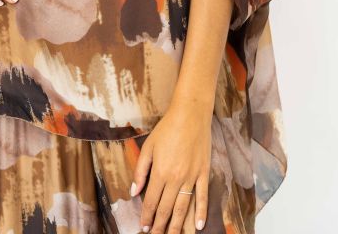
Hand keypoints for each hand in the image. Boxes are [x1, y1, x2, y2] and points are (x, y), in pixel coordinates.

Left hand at [130, 103, 212, 232]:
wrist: (191, 114)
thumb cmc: (167, 128)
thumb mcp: (148, 146)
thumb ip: (140, 170)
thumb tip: (134, 191)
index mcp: (160, 171)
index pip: (151, 201)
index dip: (147, 216)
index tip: (144, 227)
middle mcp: (175, 178)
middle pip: (166, 208)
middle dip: (160, 225)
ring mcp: (191, 177)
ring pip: (182, 207)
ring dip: (176, 225)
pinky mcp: (204, 173)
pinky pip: (202, 197)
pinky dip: (200, 213)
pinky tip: (197, 226)